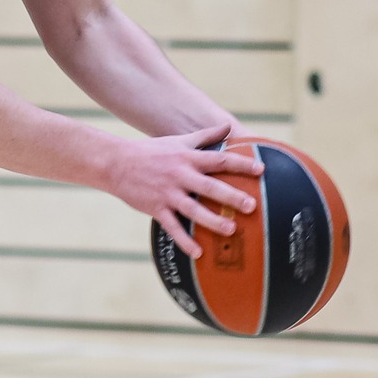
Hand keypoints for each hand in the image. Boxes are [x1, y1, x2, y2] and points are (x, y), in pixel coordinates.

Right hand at [105, 122, 262, 259]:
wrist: (117, 163)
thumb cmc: (152, 152)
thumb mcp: (179, 141)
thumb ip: (206, 135)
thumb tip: (228, 125)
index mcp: (188, 158)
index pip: (219, 160)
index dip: (241, 165)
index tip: (261, 170)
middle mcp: (180, 175)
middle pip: (210, 186)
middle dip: (231, 196)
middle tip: (252, 206)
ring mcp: (168, 194)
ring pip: (193, 209)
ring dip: (212, 220)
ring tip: (231, 230)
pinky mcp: (156, 209)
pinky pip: (172, 227)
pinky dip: (185, 241)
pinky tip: (198, 253)